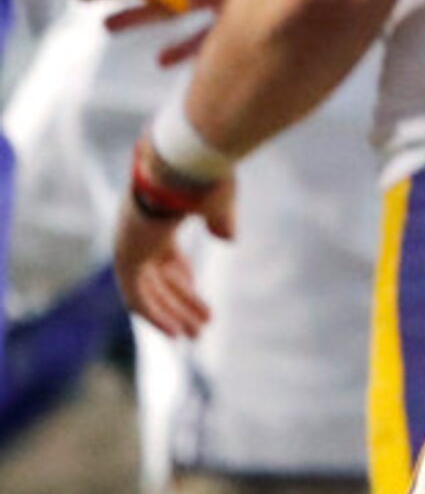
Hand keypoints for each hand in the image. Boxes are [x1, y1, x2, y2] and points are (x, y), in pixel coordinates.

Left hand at [115, 162, 236, 338]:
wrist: (183, 158)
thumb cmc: (205, 172)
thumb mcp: (220, 201)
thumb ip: (221, 221)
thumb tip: (228, 239)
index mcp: (158, 215)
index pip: (165, 257)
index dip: (182, 280)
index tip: (199, 299)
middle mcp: (139, 231)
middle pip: (158, 277)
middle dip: (180, 303)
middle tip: (198, 326)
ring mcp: (130, 243)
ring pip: (148, 291)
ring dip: (170, 314)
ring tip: (193, 335)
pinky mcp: (127, 255)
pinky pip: (137, 296)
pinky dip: (156, 316)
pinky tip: (175, 333)